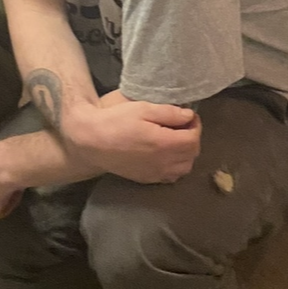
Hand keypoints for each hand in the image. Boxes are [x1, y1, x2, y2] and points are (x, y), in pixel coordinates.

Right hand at [82, 95, 200, 183]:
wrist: (91, 142)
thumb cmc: (116, 121)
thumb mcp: (143, 109)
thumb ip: (169, 113)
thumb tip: (189, 116)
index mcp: (164, 143)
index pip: (193, 139)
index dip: (196, 126)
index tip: (189, 116)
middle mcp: (162, 163)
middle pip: (192, 155)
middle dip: (192, 139)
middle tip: (183, 126)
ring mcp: (154, 174)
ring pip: (184, 168)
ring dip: (186, 154)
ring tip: (175, 140)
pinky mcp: (146, 179)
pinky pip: (171, 177)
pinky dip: (175, 166)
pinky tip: (166, 154)